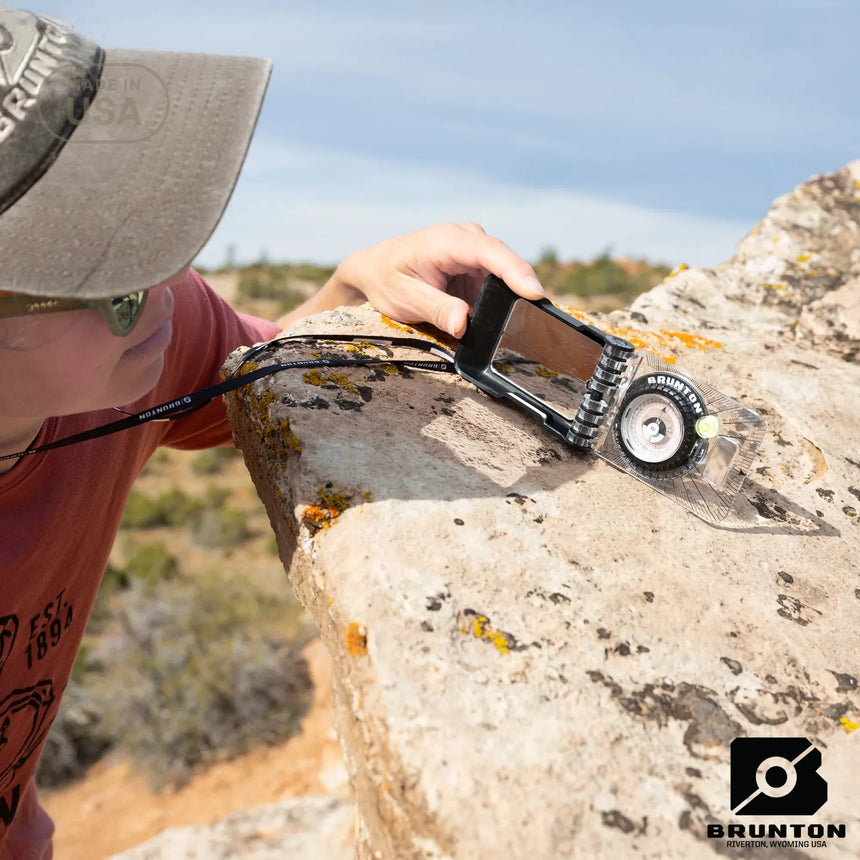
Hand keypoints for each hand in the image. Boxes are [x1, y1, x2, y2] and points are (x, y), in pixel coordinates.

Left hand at [334, 222, 543, 337]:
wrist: (373, 270)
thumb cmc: (385, 280)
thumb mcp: (405, 299)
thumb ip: (435, 310)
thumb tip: (463, 324)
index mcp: (445, 241)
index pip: (489, 251)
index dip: (515, 271)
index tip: (533, 293)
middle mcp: (463, 239)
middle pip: (503, 262)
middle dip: (520, 289)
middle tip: (532, 322)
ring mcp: (471, 252)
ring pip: (502, 274)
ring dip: (508, 298)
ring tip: (509, 324)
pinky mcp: (474, 266)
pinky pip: (495, 282)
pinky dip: (498, 300)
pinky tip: (494, 317)